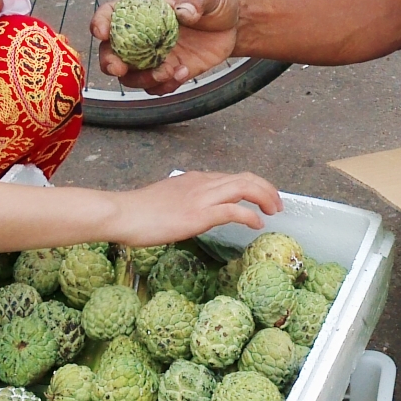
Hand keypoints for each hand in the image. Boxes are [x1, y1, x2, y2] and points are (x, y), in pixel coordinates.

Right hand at [91, 0, 239, 94]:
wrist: (232, 27)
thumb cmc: (214, 4)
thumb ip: (196, 0)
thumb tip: (183, 11)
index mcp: (143, 9)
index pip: (111, 13)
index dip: (100, 21)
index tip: (100, 32)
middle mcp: (141, 35)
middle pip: (111, 51)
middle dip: (110, 62)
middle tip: (118, 69)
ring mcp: (152, 56)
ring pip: (130, 75)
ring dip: (141, 79)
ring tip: (166, 72)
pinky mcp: (167, 72)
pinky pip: (155, 86)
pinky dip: (164, 85)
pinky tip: (184, 73)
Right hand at [103, 171, 281, 246]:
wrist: (122, 213)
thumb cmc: (138, 211)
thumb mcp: (167, 199)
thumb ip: (185, 200)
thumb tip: (195, 210)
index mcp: (195, 179)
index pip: (232, 177)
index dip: (253, 185)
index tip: (263, 198)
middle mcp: (202, 183)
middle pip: (245, 178)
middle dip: (266, 189)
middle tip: (277, 204)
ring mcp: (201, 197)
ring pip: (244, 188)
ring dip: (264, 197)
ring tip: (274, 210)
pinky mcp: (199, 214)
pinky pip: (233, 210)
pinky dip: (250, 215)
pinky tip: (257, 223)